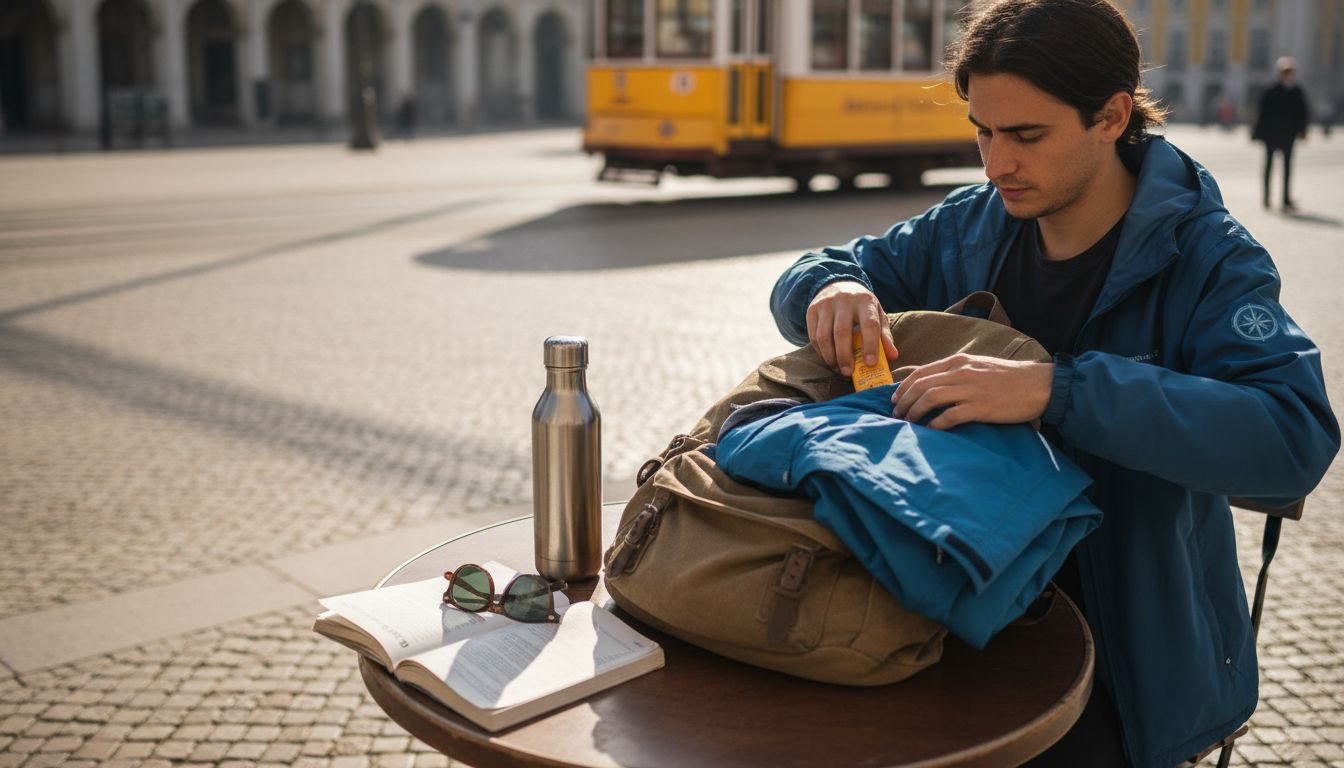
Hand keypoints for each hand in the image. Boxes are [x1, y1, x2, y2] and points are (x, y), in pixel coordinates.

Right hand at [806, 281, 898, 374]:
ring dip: (830, 357)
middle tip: (849, 373)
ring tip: (838, 369)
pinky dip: (820, 352)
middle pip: (842, 332)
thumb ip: (884, 335)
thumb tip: (893, 356)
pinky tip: (829, 359)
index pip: (869, 324)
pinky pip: (813, 336)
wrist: (838, 285)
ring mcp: (825, 305)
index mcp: (865, 301)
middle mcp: (844, 300)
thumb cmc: (861, 306)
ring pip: (824, 336)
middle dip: (845, 356)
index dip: (870, 346)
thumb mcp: (876, 314)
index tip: (870, 364)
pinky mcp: (812, 310)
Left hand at [891, 354, 1053, 428]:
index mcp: (959, 362)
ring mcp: (971, 389)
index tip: (895, 399)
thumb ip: (954, 371)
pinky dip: (935, 424)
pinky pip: (949, 416)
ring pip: (930, 398)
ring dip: (914, 412)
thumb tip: (930, 379)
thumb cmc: (1008, 378)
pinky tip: (930, 431)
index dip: (903, 387)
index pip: (921, 372)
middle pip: (921, 385)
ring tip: (908, 423)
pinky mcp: (981, 407)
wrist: (1039, 384)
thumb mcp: (977, 366)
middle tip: (897, 415)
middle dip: (904, 401)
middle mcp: (962, 372)